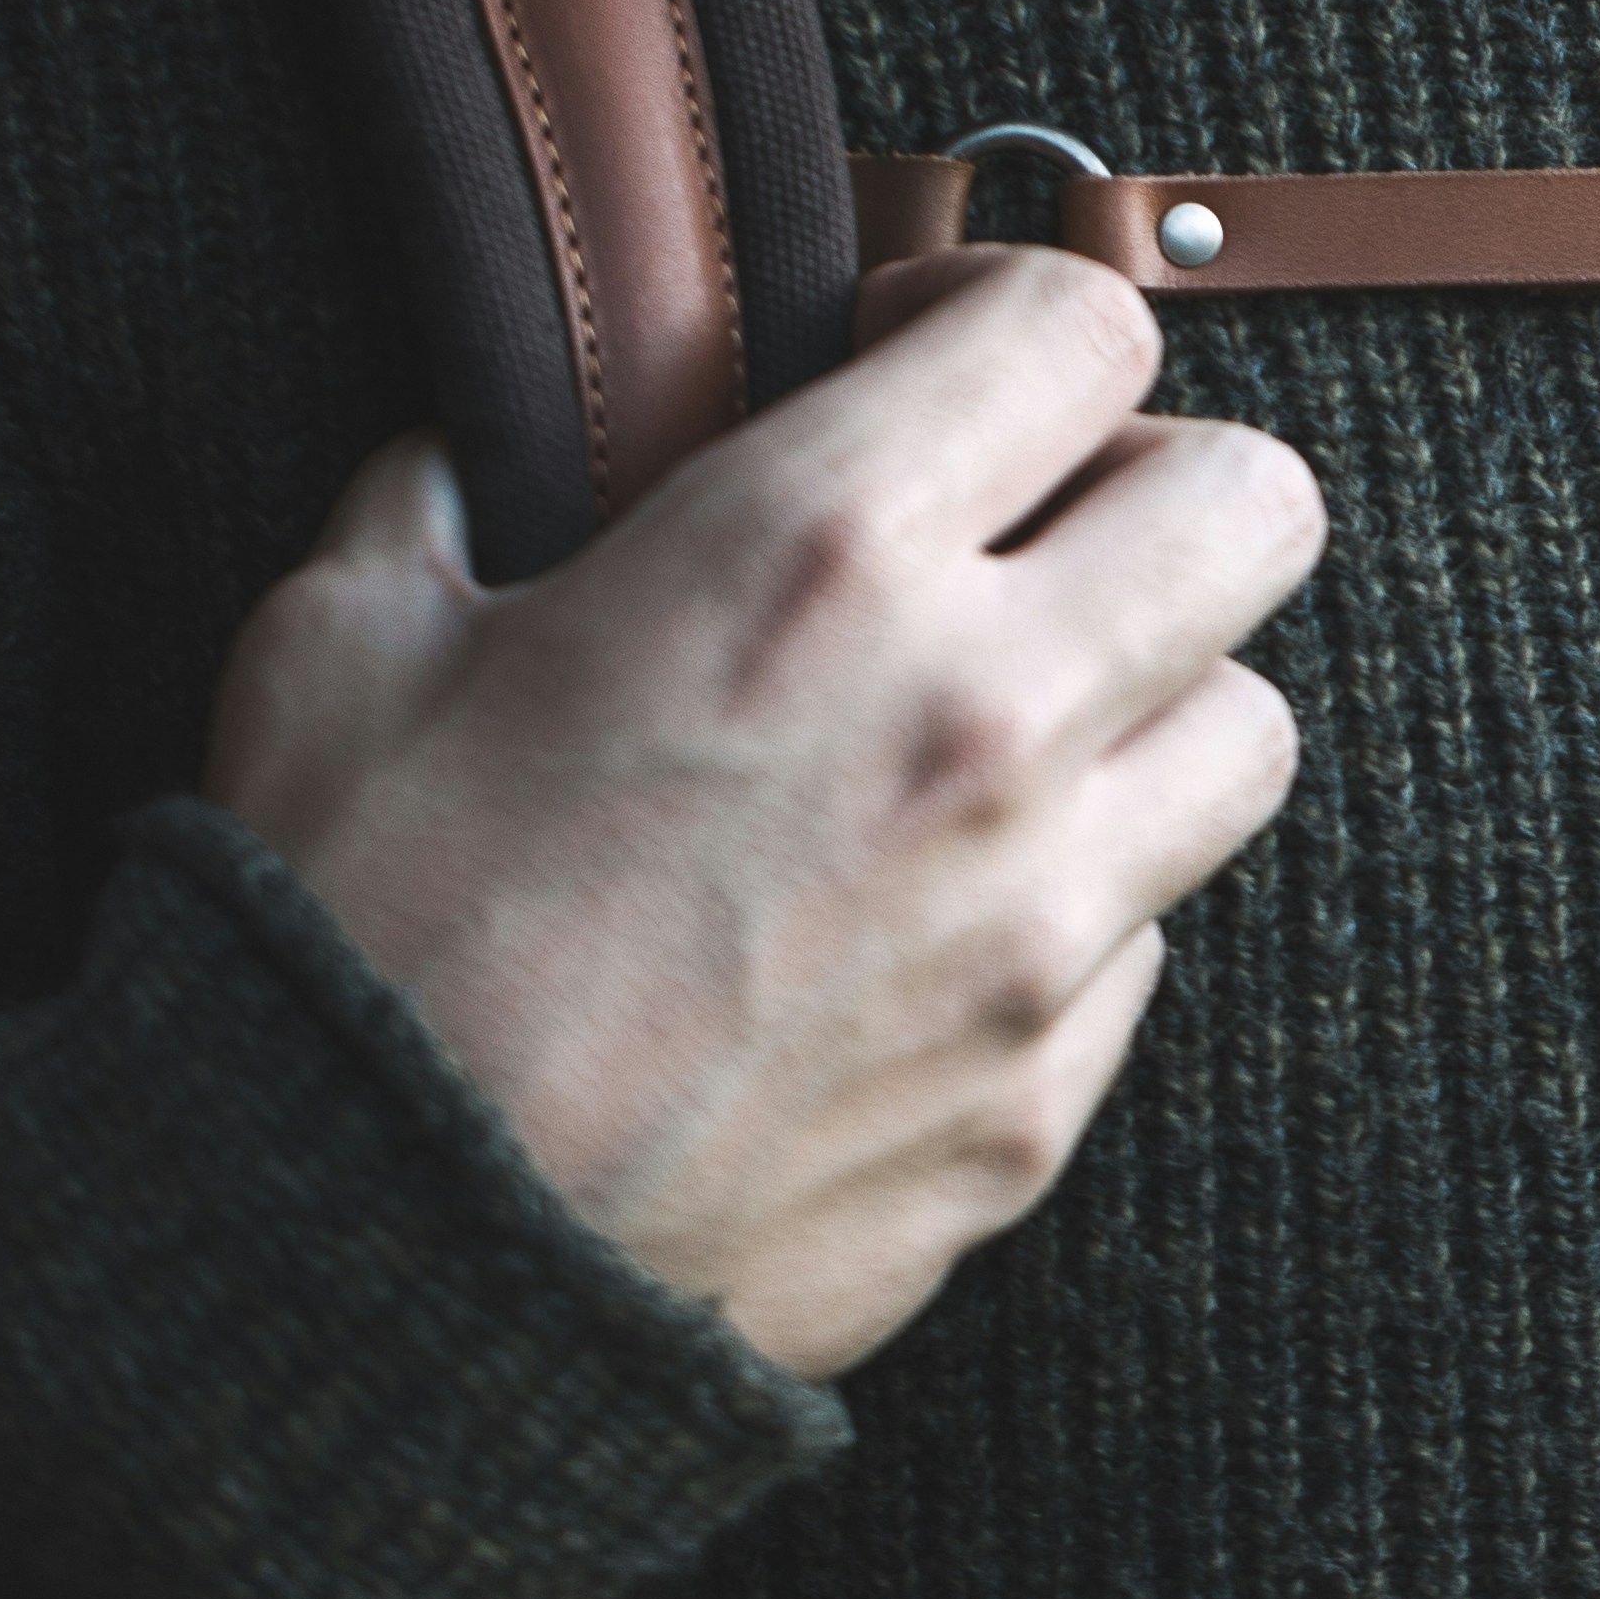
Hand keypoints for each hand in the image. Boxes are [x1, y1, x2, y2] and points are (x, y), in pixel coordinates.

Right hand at [203, 245, 1321, 1376]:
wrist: (361, 1277)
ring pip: (1252, 733)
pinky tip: (928, 928)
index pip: (1084, 324)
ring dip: (1154, 711)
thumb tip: (481, 458)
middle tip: (1037, 537)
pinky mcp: (1043, 1095)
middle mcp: (978, 714)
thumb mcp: (348, 640)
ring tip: (1009, 741)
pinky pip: (1148, 947)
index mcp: (814, 551)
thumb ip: (456, 501)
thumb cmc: (346, 939)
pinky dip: (1073, 918)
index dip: (1016, 320)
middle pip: (1253, 507)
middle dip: (1160, 494)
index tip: (934, 367)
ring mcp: (1038, 919)